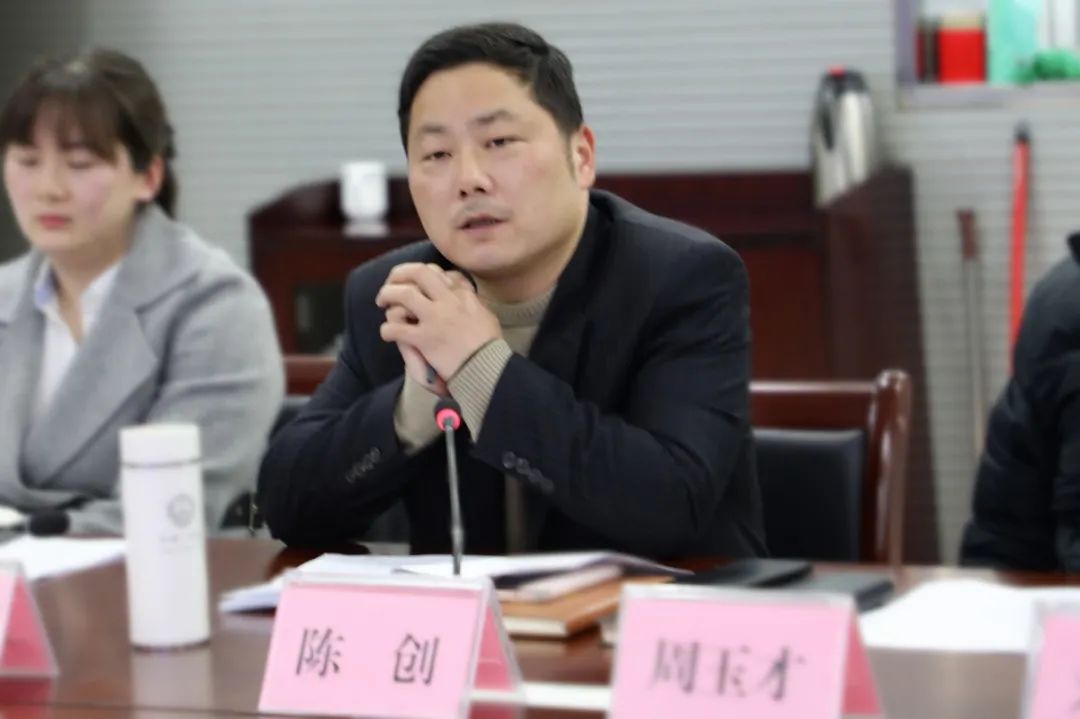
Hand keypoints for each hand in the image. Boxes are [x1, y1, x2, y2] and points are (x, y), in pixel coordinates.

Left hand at [376, 263, 501, 380]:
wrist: (487, 367)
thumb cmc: (489, 345)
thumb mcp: (486, 315)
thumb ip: (472, 301)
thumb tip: (464, 294)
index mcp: (463, 295)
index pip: (438, 272)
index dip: (423, 274)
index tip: (416, 282)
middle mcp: (447, 301)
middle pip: (419, 273)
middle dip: (400, 274)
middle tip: (391, 282)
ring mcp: (434, 319)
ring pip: (403, 295)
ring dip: (388, 295)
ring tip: (382, 302)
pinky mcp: (424, 339)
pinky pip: (397, 328)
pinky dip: (388, 329)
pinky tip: (388, 333)